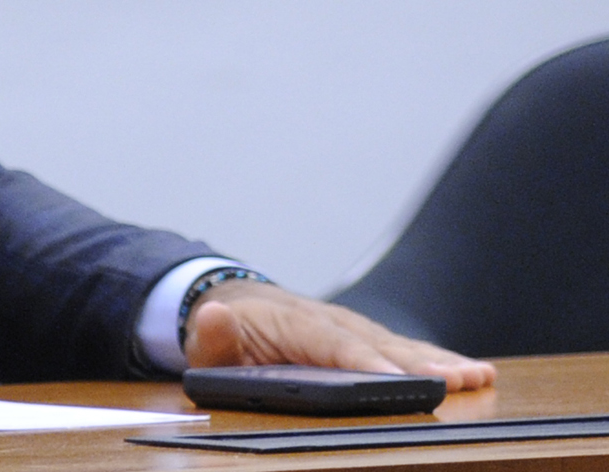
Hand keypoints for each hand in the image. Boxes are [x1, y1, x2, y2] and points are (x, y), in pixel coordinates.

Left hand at [184, 280, 495, 391]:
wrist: (229, 303)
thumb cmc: (224, 335)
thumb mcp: (205, 342)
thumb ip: (211, 336)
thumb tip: (212, 313)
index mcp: (290, 320)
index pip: (328, 341)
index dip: (362, 360)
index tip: (392, 377)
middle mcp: (326, 318)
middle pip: (376, 342)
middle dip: (417, 362)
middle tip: (458, 380)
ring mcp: (348, 327)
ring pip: (396, 344)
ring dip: (437, 361)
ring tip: (477, 376)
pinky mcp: (363, 339)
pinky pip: (400, 349)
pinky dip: (435, 360)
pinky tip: (471, 373)